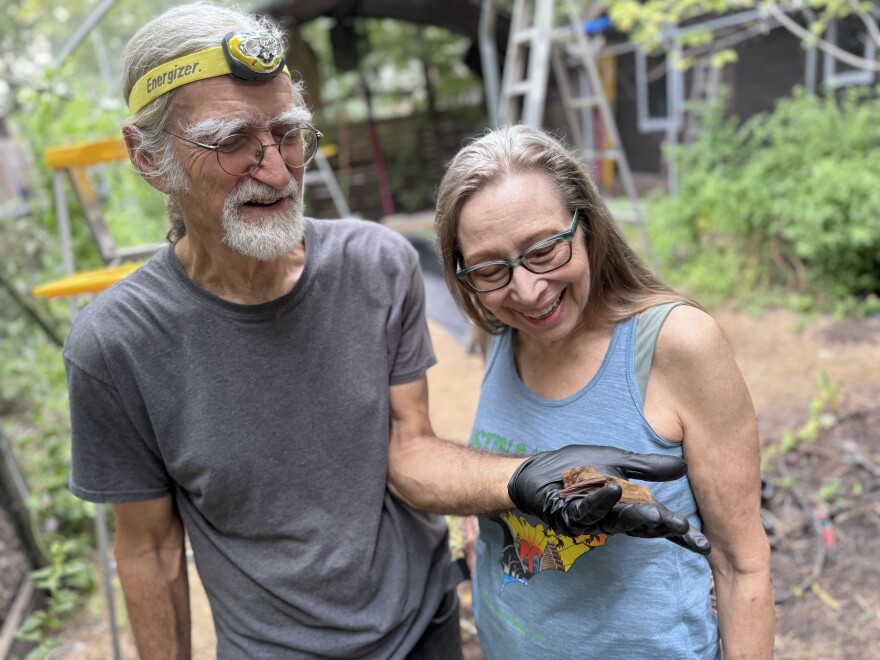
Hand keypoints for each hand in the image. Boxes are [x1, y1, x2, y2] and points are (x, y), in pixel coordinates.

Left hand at [507, 445, 710, 554]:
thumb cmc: (577, 468)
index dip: (679, 534)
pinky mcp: (568, 515)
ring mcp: (590, 520)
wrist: (537, 469)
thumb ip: (648, 468)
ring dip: (636, 517)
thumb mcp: (618, 461)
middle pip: (640, 527)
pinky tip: (613, 490)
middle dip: (661, 526)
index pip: (657, 522)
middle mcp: (612, 518)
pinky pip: (586, 511)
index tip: (704, 545)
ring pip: (617, 523)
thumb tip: (683, 467)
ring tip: (655, 512)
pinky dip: (600, 501)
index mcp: (627, 507)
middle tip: (681, 526)